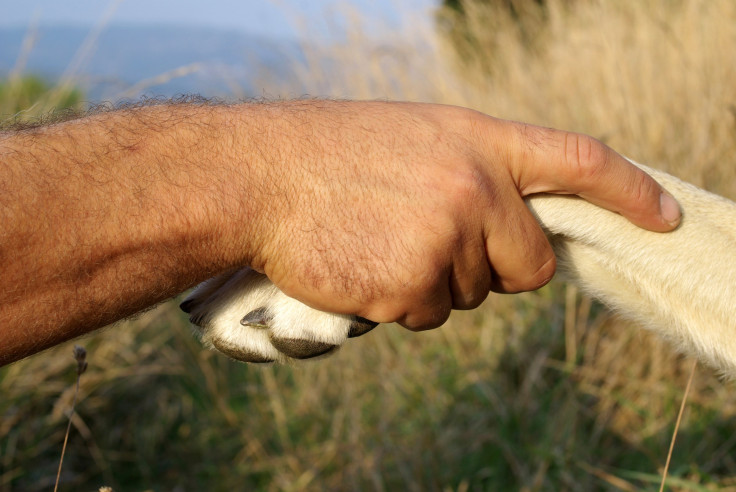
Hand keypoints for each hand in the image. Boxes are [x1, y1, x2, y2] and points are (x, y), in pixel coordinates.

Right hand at [236, 101, 680, 329]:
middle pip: (532, 263)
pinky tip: (363, 264)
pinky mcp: (413, 286)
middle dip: (499, 267)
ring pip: (474, 295)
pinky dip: (401, 302)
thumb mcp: (417, 139)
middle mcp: (476, 188)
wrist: (261, 177)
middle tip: (438, 242)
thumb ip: (475, 173)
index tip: (665, 217)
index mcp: (479, 141)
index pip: (579, 160)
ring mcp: (448, 239)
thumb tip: (510, 226)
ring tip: (380, 239)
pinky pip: (430, 316)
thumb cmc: (333, 155)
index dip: (629, 190)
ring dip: (436, 281)